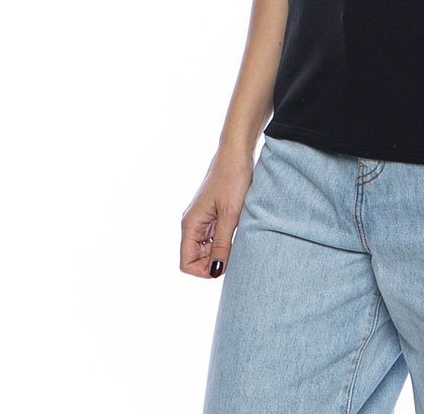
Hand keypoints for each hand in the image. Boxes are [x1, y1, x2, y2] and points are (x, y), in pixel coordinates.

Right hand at [180, 147, 254, 278]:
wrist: (237, 152)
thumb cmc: (233, 178)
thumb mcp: (230, 215)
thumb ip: (221, 244)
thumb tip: (215, 272)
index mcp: (190, 224)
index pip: (186, 263)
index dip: (204, 269)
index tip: (225, 260)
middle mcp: (191, 222)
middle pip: (195, 257)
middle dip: (213, 259)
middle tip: (234, 247)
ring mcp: (201, 218)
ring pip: (205, 247)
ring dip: (219, 249)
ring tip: (237, 235)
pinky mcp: (211, 213)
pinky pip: (212, 236)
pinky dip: (223, 238)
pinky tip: (236, 228)